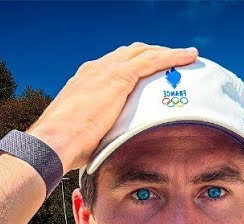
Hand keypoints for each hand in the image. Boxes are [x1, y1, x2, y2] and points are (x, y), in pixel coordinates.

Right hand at [27, 43, 197, 171]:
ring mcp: (107, 71)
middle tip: (175, 61)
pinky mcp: (119, 77)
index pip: (116, 64)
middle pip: (131, 54)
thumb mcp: (88, 133)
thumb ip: (104, 132)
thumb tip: (116, 150)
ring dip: (168, 53)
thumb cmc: (68, 146)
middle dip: (154, 54)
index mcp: (86, 81)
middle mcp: (96, 70)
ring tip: (188, 56)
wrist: (55, 140)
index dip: (136, 64)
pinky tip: (188, 58)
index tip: (153, 71)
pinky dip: (172, 57)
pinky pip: (152, 61)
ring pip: (144, 53)